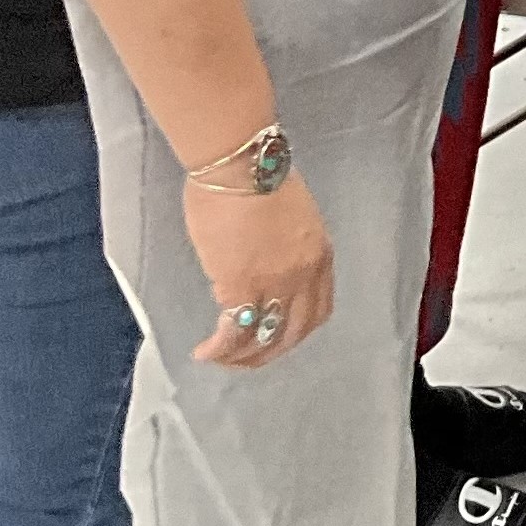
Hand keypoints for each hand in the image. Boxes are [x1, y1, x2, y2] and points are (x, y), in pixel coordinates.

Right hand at [186, 172, 334, 368]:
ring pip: (265, 338)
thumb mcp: (292, 216)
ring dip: (243, 356)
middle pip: (295, 332)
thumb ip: (285, 246)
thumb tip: (263, 261)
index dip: (298, 329)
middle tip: (248, 358)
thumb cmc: (258, 176)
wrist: (242, 166)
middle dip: (272, 352)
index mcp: (320, 255)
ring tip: (221, 359)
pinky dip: (220, 348)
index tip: (277, 335)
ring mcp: (275, 285)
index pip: (319, 308)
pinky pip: (235, 332)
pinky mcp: (241, 287)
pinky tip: (206, 351)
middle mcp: (304, 276)